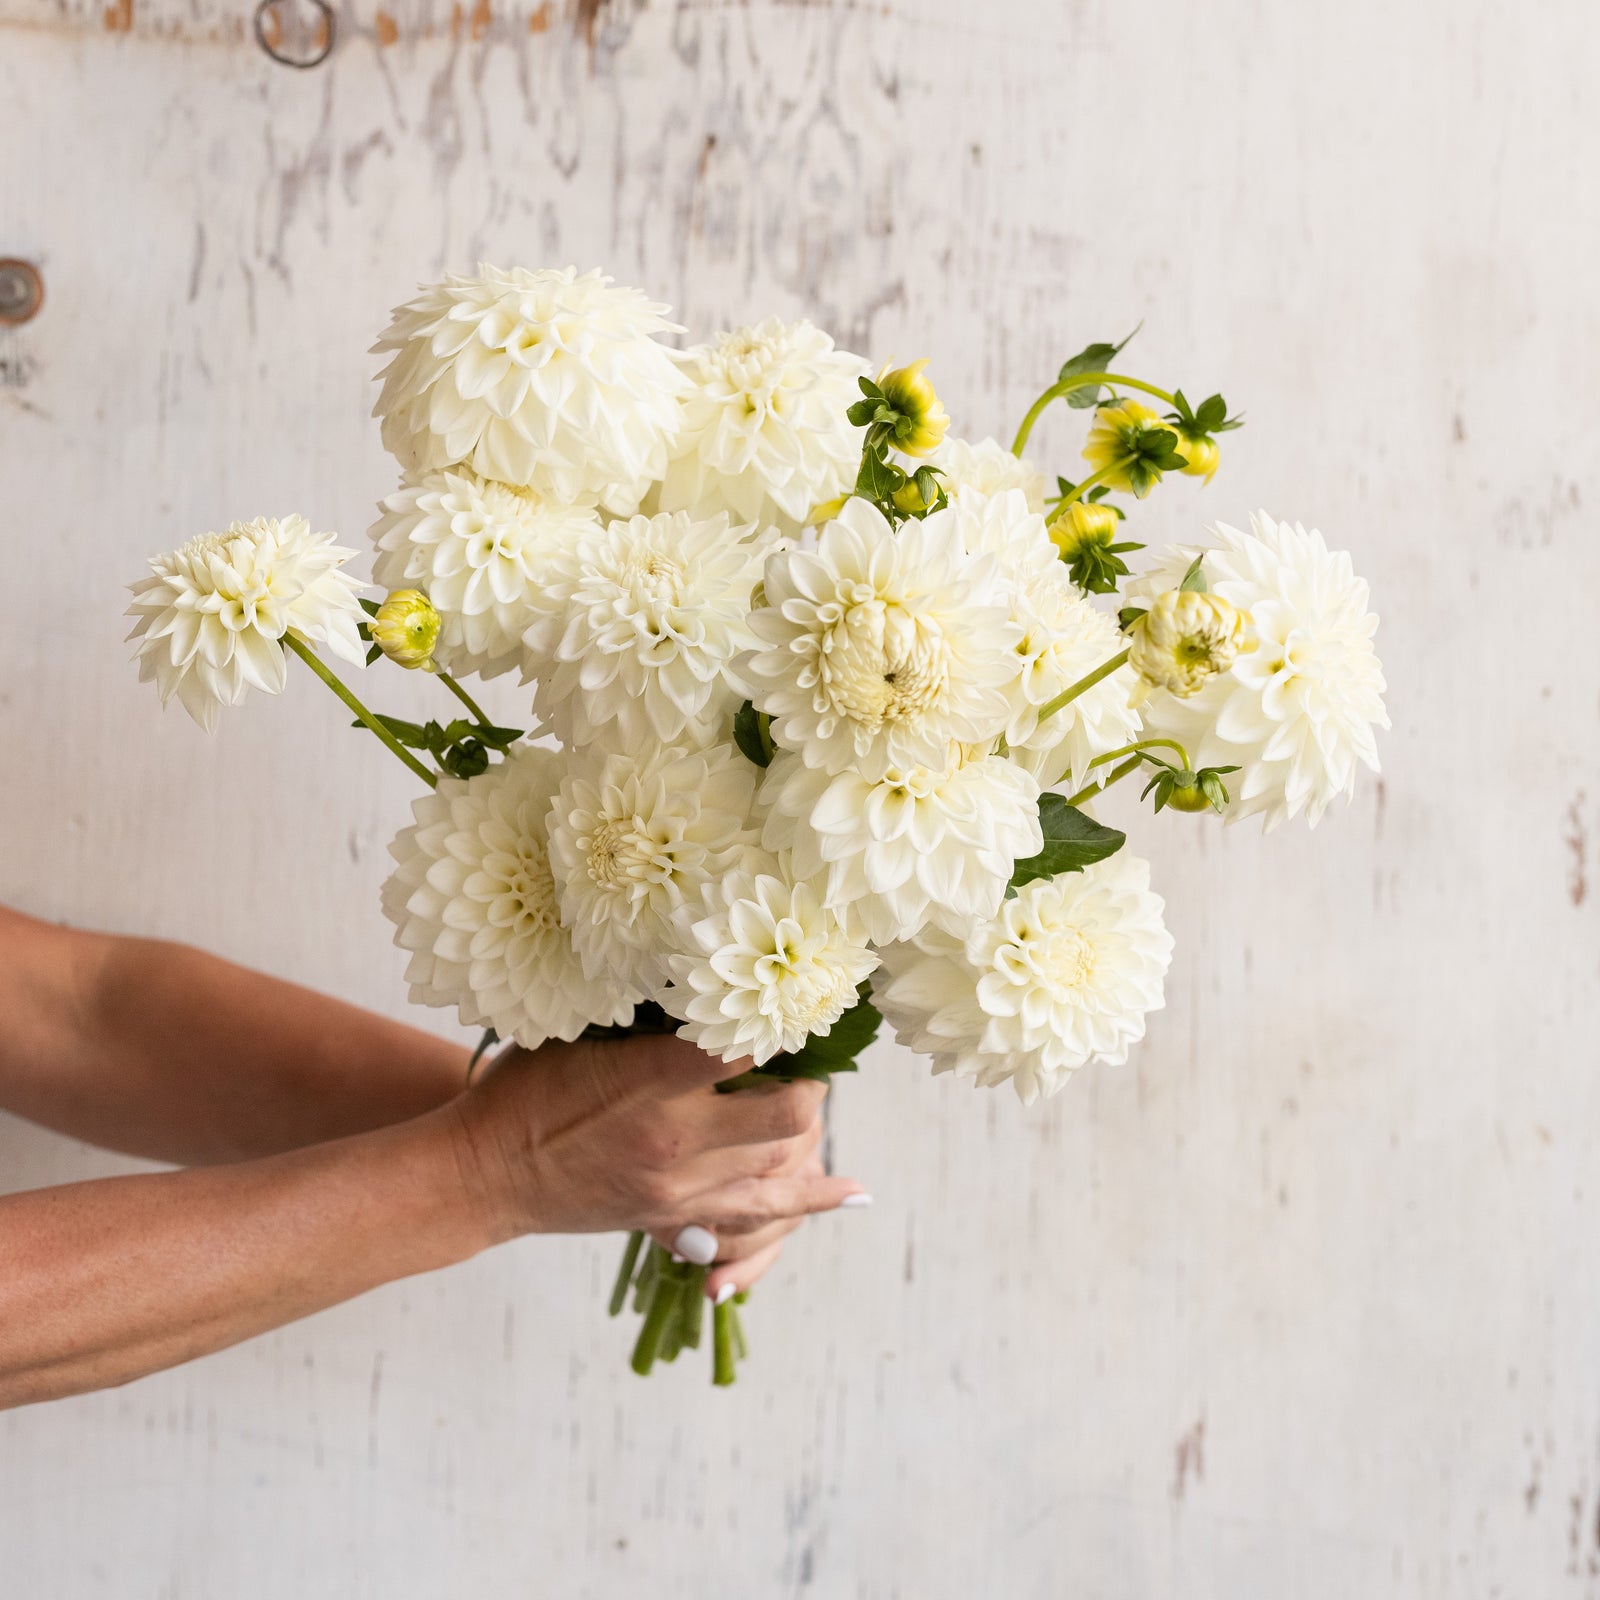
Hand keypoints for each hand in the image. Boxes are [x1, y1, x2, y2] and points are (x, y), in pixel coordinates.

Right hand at [448, 1035, 865, 1289]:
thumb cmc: (525, 1087)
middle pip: (791, 1110)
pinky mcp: (678, 1220)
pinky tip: (853, 1194)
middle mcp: (680, 1138)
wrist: (485, 1174)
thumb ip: (649, 1012)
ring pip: (786, 1165)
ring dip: (809, 1130)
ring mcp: (683, 1188)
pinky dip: (812, 1202)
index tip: (791, 995)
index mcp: (654, 1079)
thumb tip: (710, 976)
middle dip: (808, 1079)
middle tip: (797, 1058)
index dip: (779, 1016)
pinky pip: (762, 1218)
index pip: (749, 1040)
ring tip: (816, 1104)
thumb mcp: (579, 1029)